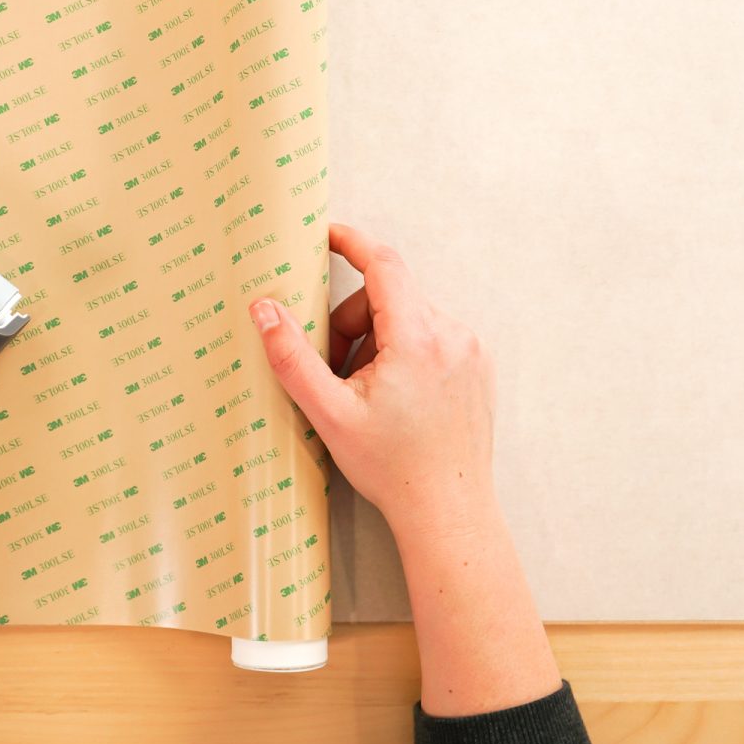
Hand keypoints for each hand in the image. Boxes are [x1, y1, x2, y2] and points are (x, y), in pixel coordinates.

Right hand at [246, 222, 493, 541]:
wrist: (447, 510)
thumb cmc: (392, 468)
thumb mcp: (329, 412)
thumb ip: (291, 356)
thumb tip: (264, 309)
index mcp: (417, 338)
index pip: (382, 264)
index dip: (350, 242)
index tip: (326, 234)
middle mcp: (452, 334)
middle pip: (388, 296)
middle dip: (353, 321)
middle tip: (333, 368)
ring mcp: (471, 350)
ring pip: (409, 317)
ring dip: (377, 340)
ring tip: (364, 392)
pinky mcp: (478, 366)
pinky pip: (431, 337)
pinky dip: (403, 352)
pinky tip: (394, 398)